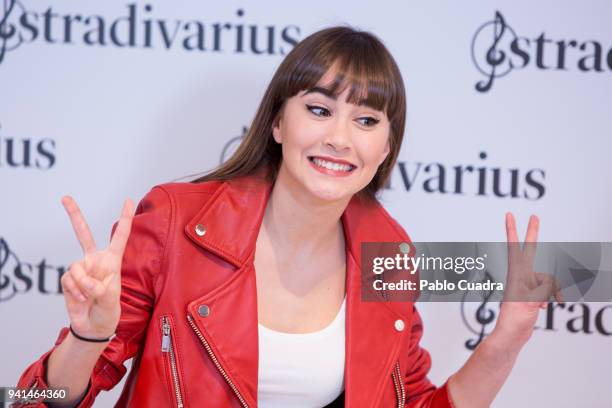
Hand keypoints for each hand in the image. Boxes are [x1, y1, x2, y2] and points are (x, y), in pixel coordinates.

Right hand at [60, 196, 133, 338]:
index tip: (127, 200)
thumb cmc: (108, 311)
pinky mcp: (70, 279)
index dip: (124, 218)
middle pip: (83, 233)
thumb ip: (100, 290)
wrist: (93, 326)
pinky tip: (81, 299)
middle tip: (65, 197)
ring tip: (89, 296)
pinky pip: (68, 280)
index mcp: (113, 260)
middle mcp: (96, 260)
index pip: (120, 235)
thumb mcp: (110, 301)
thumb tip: (86, 281)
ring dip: (82, 285)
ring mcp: (82, 268)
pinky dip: (74, 291)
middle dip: (74, 215)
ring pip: (75, 267)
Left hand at [493, 213, 563, 346]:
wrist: (512, 335)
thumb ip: (541, 289)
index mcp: (516, 274)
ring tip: (538, 306)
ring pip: (548, 279)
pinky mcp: (533, 292)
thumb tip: (548, 285)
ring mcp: (528, 283)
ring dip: (549, 293)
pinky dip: (550, 298)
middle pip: (530, 250)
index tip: (509, 215)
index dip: (512, 230)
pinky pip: (549, 290)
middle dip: (533, 233)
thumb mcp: (528, 302)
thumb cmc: (515, 319)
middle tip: (534, 215)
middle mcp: (521, 275)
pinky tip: (541, 307)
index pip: (514, 247)